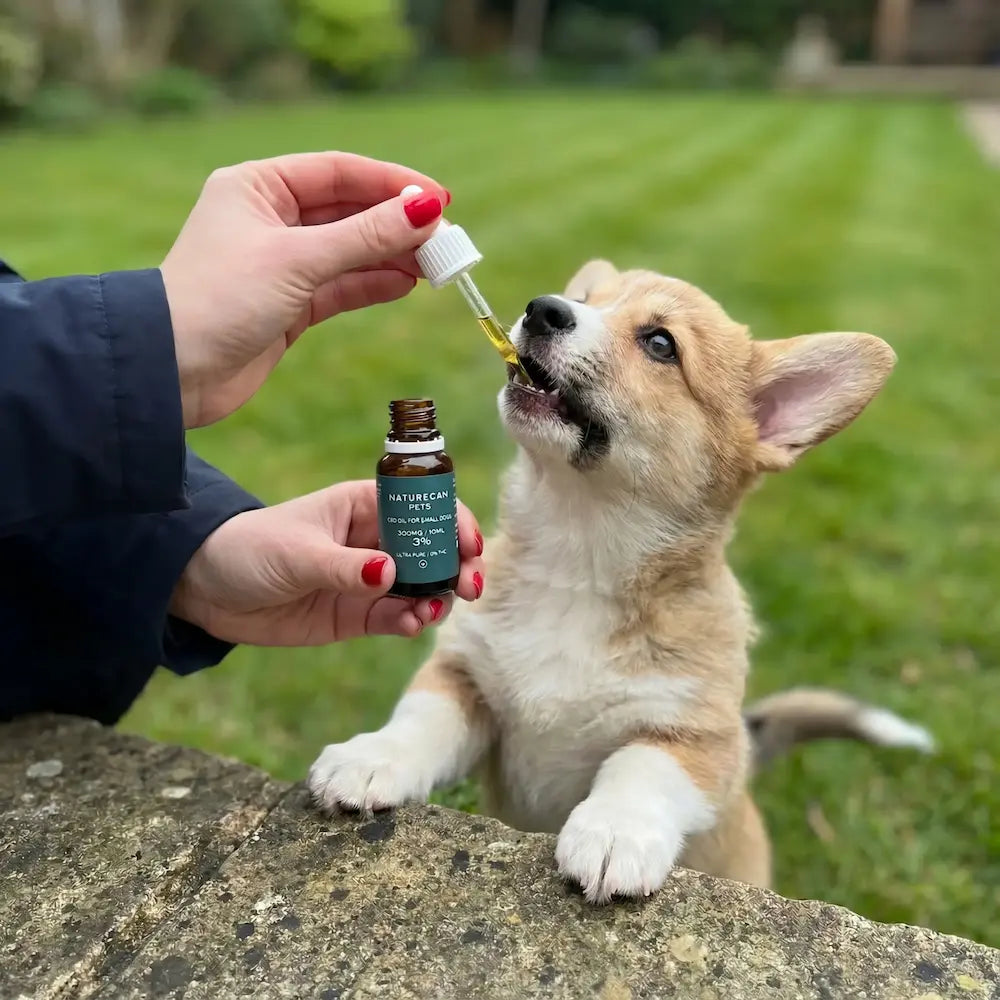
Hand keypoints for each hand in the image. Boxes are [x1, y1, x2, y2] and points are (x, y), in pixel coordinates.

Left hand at [160, 152, 447, 427]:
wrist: (172, 371)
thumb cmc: (221, 300)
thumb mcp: (299, 260)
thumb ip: (366, 235)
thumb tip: (426, 207)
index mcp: (258, 187)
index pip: (338, 172)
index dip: (391, 182)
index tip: (440, 197)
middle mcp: (270, 220)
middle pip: (349, 212)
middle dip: (397, 223)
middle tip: (446, 237)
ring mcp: (281, 264)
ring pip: (350, 251)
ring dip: (392, 256)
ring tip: (436, 264)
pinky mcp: (288, 305)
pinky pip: (341, 286)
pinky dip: (373, 284)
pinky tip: (406, 283)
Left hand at [169, 481, 485, 644]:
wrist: (204, 590)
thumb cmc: (248, 550)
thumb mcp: (296, 554)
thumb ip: (345, 568)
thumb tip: (392, 574)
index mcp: (364, 505)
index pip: (422, 505)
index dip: (452, 521)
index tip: (469, 545)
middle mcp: (374, 540)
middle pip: (432, 549)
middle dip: (456, 566)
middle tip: (469, 587)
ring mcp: (368, 579)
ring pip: (421, 587)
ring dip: (437, 598)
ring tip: (432, 612)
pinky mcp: (356, 614)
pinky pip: (395, 617)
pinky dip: (410, 622)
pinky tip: (411, 625)